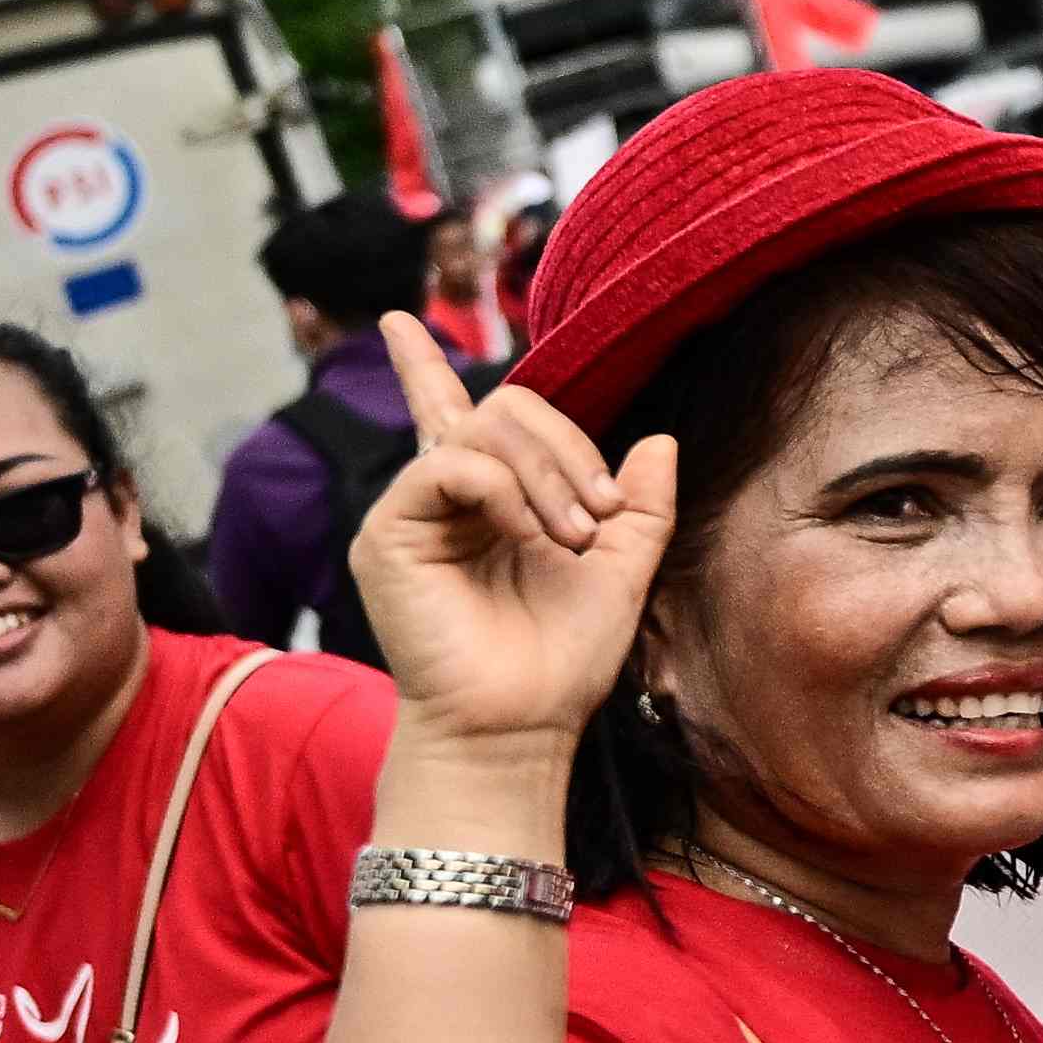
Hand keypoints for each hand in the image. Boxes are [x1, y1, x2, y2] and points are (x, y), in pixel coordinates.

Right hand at [350, 318, 670, 757]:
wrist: (523, 722)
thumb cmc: (563, 656)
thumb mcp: (624, 566)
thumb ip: (641, 503)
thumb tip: (656, 439)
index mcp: (490, 499)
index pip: (456, 412)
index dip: (422, 364)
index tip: (396, 319)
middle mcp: (443, 496)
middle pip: (505, 406)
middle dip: (568, 448)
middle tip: (597, 518)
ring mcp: (411, 511)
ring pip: (485, 426)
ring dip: (549, 474)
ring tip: (572, 537)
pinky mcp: (387, 533)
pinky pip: (451, 463)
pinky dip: (506, 490)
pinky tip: (531, 535)